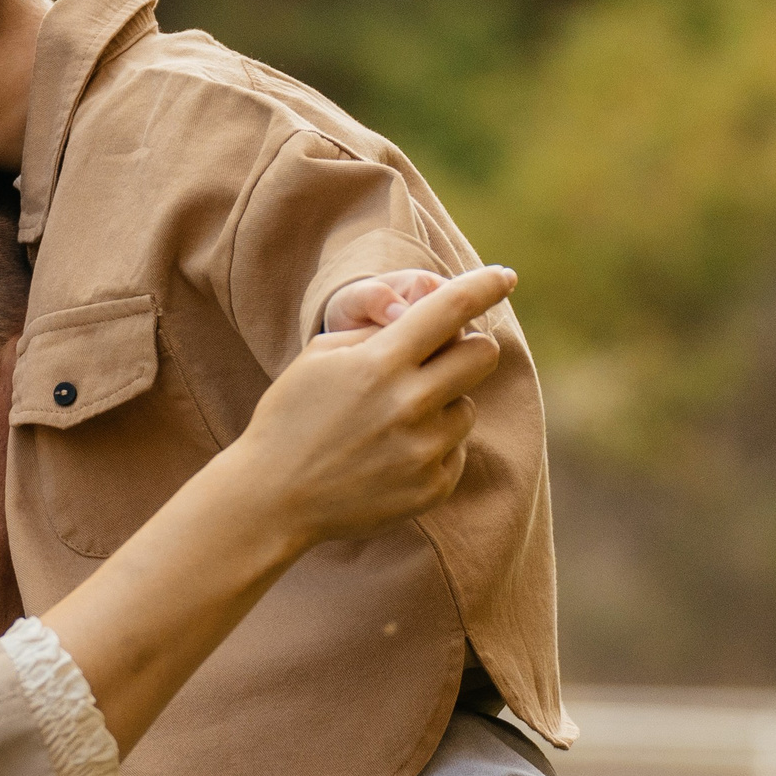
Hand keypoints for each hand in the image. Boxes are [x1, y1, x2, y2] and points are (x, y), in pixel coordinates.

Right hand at [227, 264, 512, 547]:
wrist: (271, 499)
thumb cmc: (290, 418)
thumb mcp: (320, 357)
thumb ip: (376, 331)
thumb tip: (425, 317)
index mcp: (379, 363)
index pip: (452, 309)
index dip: (485, 285)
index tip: (503, 276)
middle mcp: (409, 404)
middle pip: (482, 355)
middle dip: (469, 348)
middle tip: (441, 359)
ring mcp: (423, 450)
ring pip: (468, 407)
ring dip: (443, 405)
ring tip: (395, 422)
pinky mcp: (431, 487)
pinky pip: (456, 451)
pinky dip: (432, 447)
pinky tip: (391, 455)